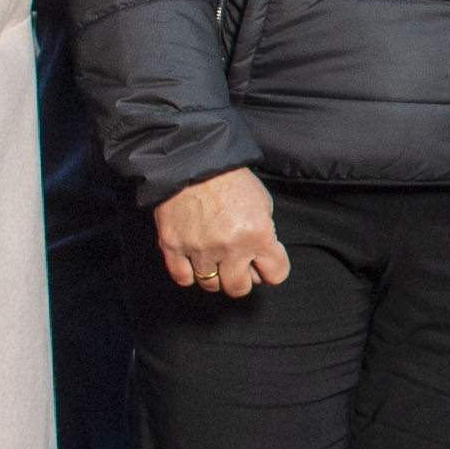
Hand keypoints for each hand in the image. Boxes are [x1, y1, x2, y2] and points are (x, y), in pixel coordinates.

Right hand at [153, 168, 287, 300]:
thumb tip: (260, 258)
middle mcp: (230, 246)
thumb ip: (264, 233)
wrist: (192, 160)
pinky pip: (183, 278)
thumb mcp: (262, 202)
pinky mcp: (173, 246)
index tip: (265, 263)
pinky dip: (190, 273)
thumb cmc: (230, 179)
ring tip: (215, 257)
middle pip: (239, 288)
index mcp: (257, 234)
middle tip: (238, 264)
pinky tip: (195, 261)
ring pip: (211, 285)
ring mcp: (199, 249)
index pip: (276, 274)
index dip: (271, 270)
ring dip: (215, 275)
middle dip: (242, 278)